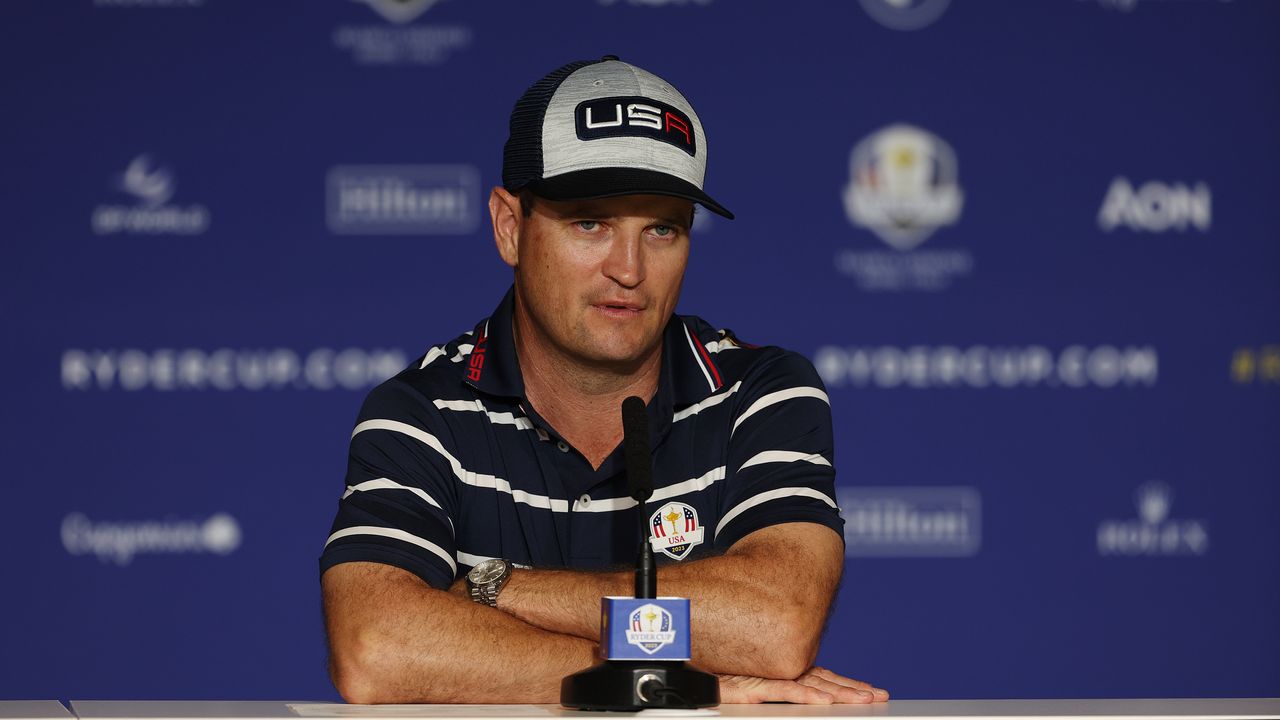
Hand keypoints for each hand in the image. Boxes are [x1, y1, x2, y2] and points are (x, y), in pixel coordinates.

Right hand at [718, 667, 888, 703]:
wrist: (690, 665)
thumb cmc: (719, 676)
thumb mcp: (755, 683)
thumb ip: (778, 685)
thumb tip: (803, 691)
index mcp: (785, 670)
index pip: (823, 677)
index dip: (846, 683)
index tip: (870, 690)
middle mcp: (782, 671)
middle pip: (825, 680)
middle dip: (853, 688)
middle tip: (879, 695)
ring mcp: (770, 677)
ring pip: (813, 685)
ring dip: (839, 692)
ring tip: (863, 698)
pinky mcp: (754, 686)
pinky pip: (786, 691)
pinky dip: (807, 695)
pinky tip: (824, 700)